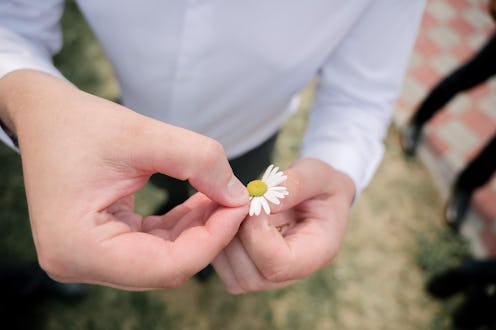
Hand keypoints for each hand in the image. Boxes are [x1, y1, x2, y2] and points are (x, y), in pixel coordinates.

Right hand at [0, 70, 248, 289]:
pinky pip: (154, 245)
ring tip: (222, 196)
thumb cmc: (80, 123)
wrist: (46, 117)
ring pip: (164, 258)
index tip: (239, 206)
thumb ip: (197, 161)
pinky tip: (202, 200)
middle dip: (208, 234)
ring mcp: (90, 257)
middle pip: (166, 266)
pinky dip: (181, 226)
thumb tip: (238, 195)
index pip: (166, 265)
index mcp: (78, 246)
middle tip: (236, 200)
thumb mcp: (142, 133)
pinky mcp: (102, 245)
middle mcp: (79, 262)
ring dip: (198, 230)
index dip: (212, 239)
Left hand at [213, 158, 354, 292]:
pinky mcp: (251, 268)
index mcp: (316, 253)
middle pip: (252, 277)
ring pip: (232, 276)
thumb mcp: (317, 174)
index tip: (254, 202)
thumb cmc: (322, 185)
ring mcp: (270, 275)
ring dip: (223, 238)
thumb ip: (295, 184)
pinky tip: (223, 213)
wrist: (318, 196)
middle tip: (238, 202)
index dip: (256, 234)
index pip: (278, 265)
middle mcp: (293, 273)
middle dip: (236, 236)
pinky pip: (224, 266)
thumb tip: (261, 199)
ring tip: (230, 205)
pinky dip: (216, 240)